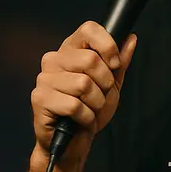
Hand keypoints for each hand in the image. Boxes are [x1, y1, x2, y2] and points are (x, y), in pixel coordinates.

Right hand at [30, 21, 136, 167]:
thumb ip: (120, 62)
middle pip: (90, 60)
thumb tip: (130, 38)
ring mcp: (44, 79)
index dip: (107, 46)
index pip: (88, 29)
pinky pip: (74, 105)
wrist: (75, 142)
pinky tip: (80, 119)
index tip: (114, 64)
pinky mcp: (40, 99)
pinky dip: (86, 116)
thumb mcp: (112, 84)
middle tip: (99, 95)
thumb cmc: (90, 110)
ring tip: (89, 108)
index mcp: (70, 50)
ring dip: (96, 102)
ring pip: (84, 84)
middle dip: (105, 83)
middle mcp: (54, 60)